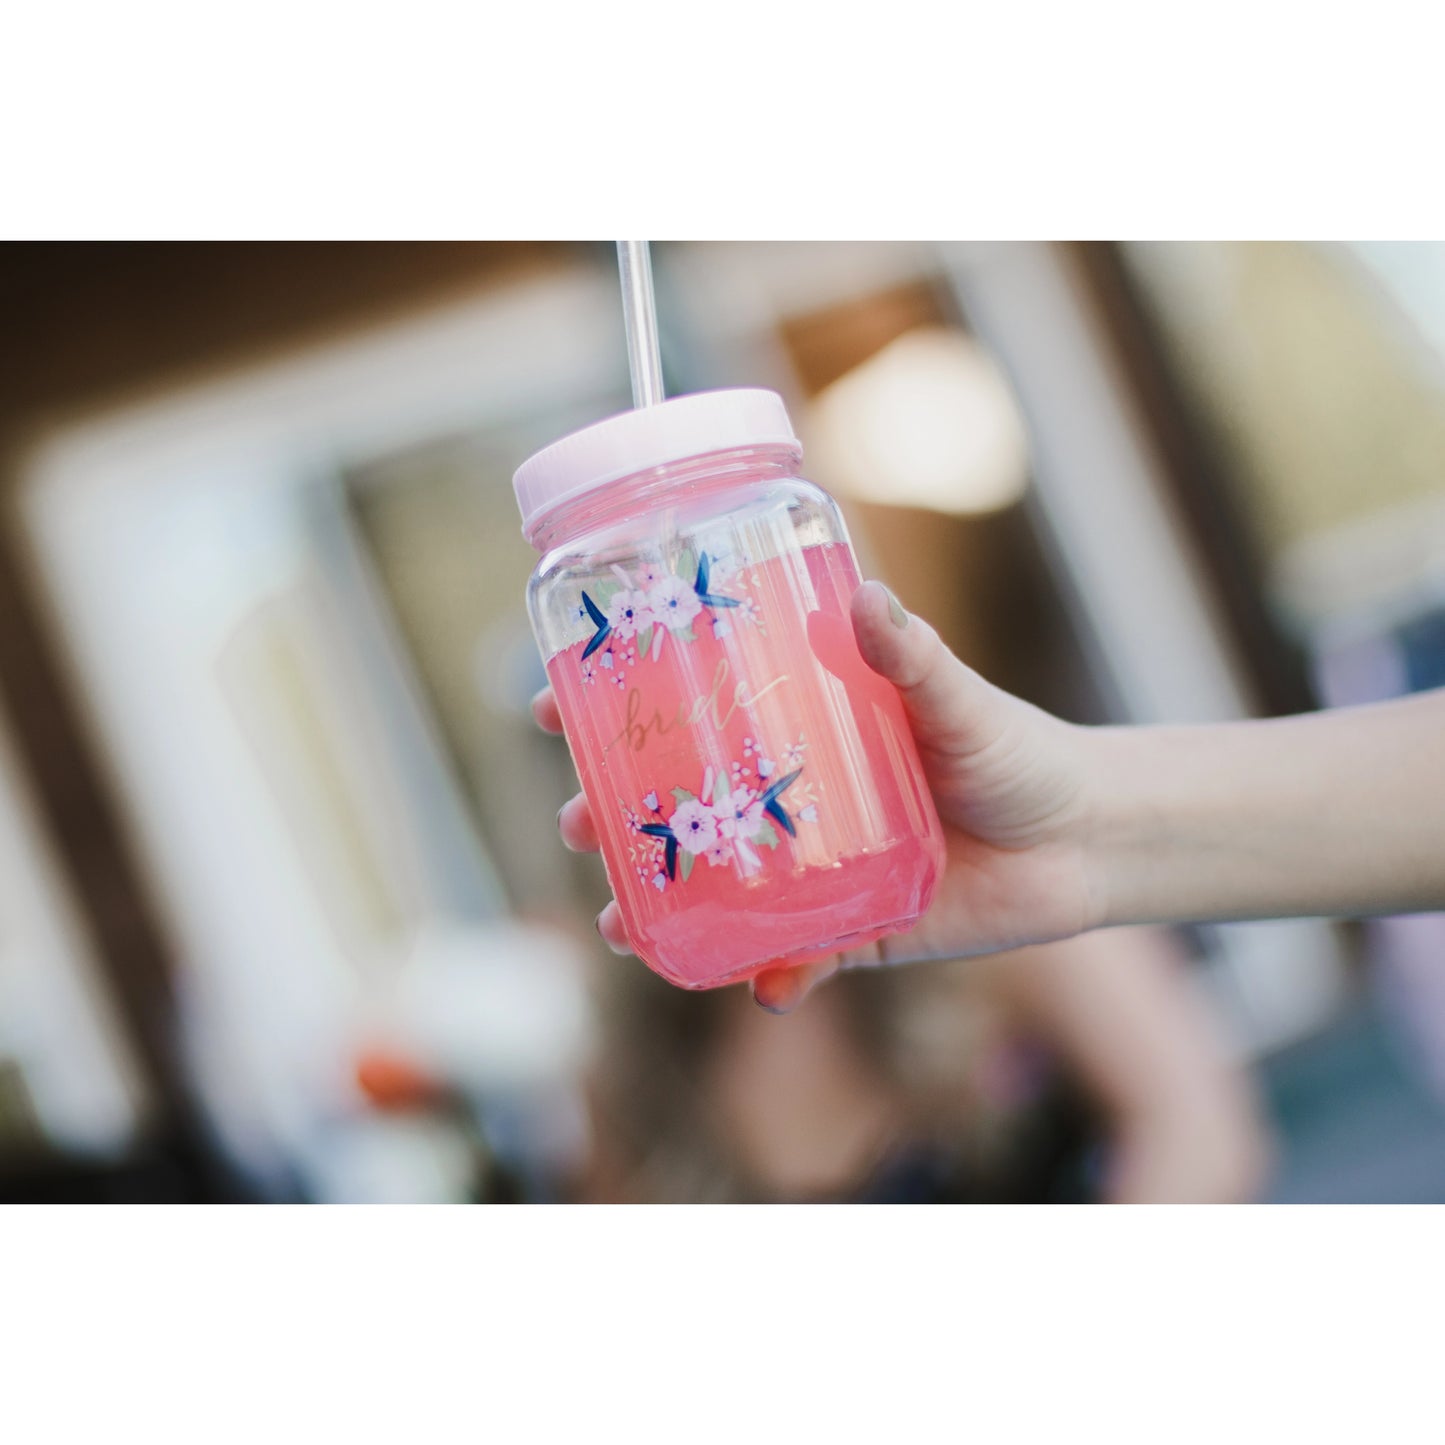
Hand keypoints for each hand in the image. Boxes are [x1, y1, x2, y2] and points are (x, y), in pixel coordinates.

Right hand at [535, 580, 1105, 1010]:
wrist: (1084, 841)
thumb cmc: (1014, 752)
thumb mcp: (956, 700)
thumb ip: (913, 657)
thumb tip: (866, 598)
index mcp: (795, 730)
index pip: (685, 713)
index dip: (610, 709)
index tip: (552, 704)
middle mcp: (787, 800)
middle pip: (674, 810)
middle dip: (613, 817)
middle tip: (578, 820)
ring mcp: (812, 870)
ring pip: (712, 891)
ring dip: (657, 907)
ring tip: (621, 920)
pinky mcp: (854, 933)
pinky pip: (792, 961)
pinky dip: (769, 977)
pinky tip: (754, 986)